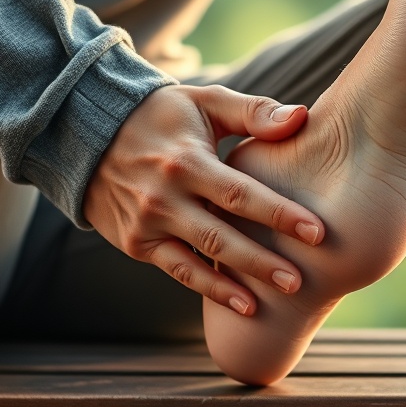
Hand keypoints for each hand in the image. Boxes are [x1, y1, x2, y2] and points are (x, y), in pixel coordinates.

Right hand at [83, 84, 325, 315]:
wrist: (88, 134)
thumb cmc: (161, 115)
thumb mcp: (205, 102)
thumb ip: (254, 112)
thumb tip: (302, 118)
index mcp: (186, 161)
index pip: (240, 194)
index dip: (279, 214)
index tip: (317, 232)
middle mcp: (164, 197)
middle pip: (222, 236)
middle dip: (264, 261)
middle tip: (301, 279)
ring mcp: (147, 223)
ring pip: (199, 260)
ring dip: (238, 283)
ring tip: (278, 299)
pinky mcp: (137, 243)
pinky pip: (178, 271)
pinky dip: (209, 288)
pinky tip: (242, 303)